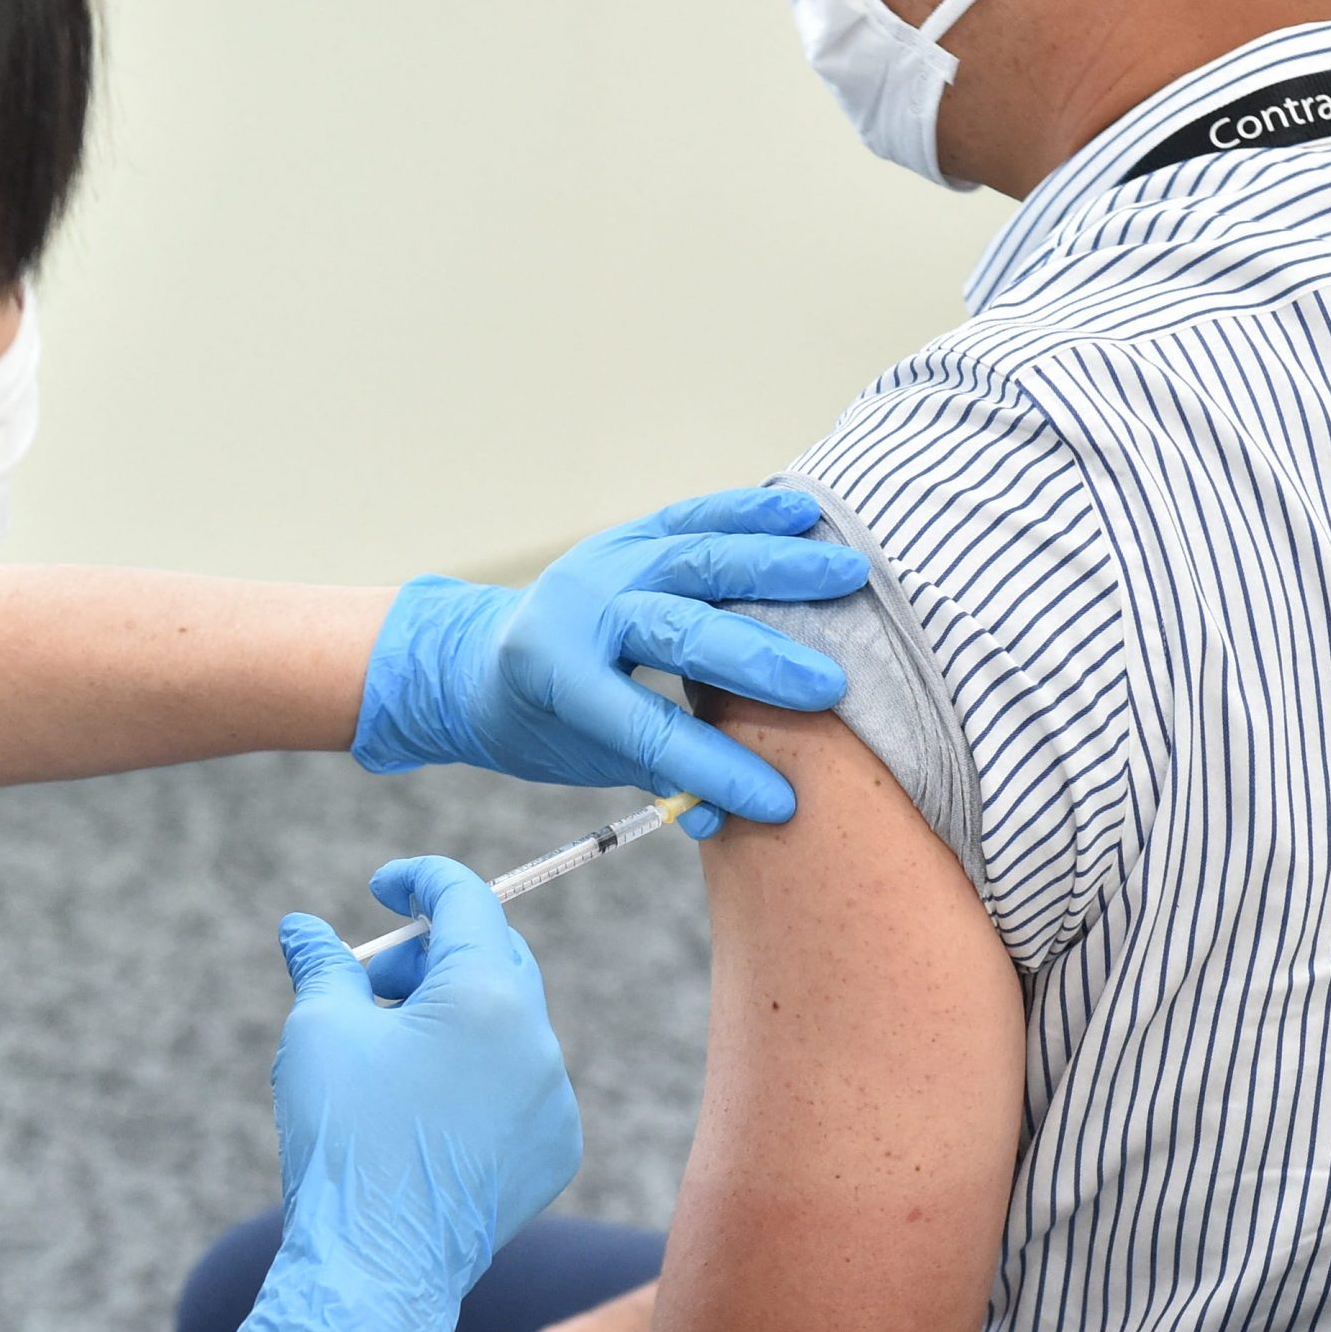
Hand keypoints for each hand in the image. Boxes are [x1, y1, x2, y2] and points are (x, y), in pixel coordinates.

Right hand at [220, 859, 582, 1331]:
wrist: (376, 1268)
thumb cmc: (343, 1140)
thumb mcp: (319, 1032)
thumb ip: (323, 963)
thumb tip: (303, 927)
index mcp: (486, 994)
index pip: (467, 898)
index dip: (420, 880)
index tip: (383, 889)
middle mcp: (537, 1038)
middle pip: (493, 956)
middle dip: (432, 955)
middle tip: (373, 980)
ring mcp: (554, 1097)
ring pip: (508, 1023)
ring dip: (454, 1015)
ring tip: (387, 1052)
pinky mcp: (556, 1147)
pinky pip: (521, 1083)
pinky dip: (478, 1074)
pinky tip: (422, 1107)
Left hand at [352, 488, 868, 836]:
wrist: (479, 656)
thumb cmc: (540, 722)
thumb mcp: (580, 757)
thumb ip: (655, 774)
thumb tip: (733, 818)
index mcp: (554, 674)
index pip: (645, 726)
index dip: (714, 768)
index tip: (782, 801)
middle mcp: (578, 607)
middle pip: (679, 630)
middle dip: (759, 661)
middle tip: (832, 688)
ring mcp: (605, 560)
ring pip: (698, 556)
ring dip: (778, 567)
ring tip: (850, 575)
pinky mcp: (629, 536)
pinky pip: (695, 517)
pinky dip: (751, 514)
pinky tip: (805, 513)